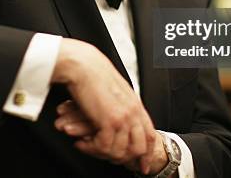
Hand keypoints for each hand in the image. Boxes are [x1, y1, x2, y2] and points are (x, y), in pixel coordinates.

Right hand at [51, 39, 156, 172]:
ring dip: (103, 154)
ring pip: (120, 151)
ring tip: (88, 147)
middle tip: (110, 161)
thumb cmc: (93, 75)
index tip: (143, 165)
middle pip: (139, 147)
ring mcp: (123, 117)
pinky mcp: (109, 121)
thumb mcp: (115, 90)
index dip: (148, 154)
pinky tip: (81, 142)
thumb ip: (121, 104)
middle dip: (126, 159)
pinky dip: (91, 148)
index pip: (150, 135)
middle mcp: (133, 112)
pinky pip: (104, 147)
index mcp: (135, 105)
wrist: (83, 65)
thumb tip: (119, 118)